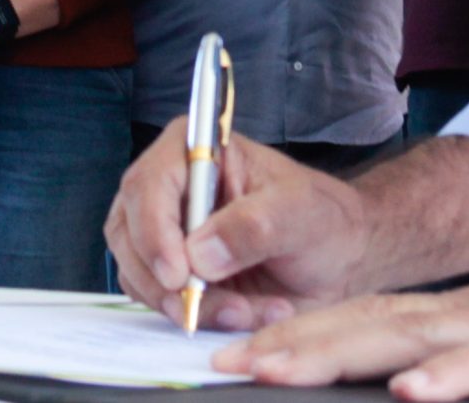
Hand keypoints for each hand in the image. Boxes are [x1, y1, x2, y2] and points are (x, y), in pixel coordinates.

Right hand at [108, 126, 372, 331]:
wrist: (338, 261)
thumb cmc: (323, 220)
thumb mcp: (303, 213)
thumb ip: (256, 224)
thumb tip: (200, 252)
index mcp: (201, 151)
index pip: (150, 182)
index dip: (153, 229)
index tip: (179, 273)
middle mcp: (172, 189)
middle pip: (130, 233)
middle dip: (168, 279)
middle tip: (212, 305)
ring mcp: (165, 233)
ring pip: (141, 275)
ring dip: (188, 304)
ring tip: (247, 310)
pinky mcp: (171, 274)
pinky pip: (160, 302)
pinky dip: (196, 317)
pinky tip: (242, 315)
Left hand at [212, 249, 468, 398]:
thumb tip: (411, 388)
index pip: (377, 321)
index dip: (308, 337)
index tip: (243, 358)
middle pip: (380, 324)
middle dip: (300, 345)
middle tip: (230, 363)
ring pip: (423, 338)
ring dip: (346, 352)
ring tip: (284, 369)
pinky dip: (457, 373)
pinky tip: (415, 388)